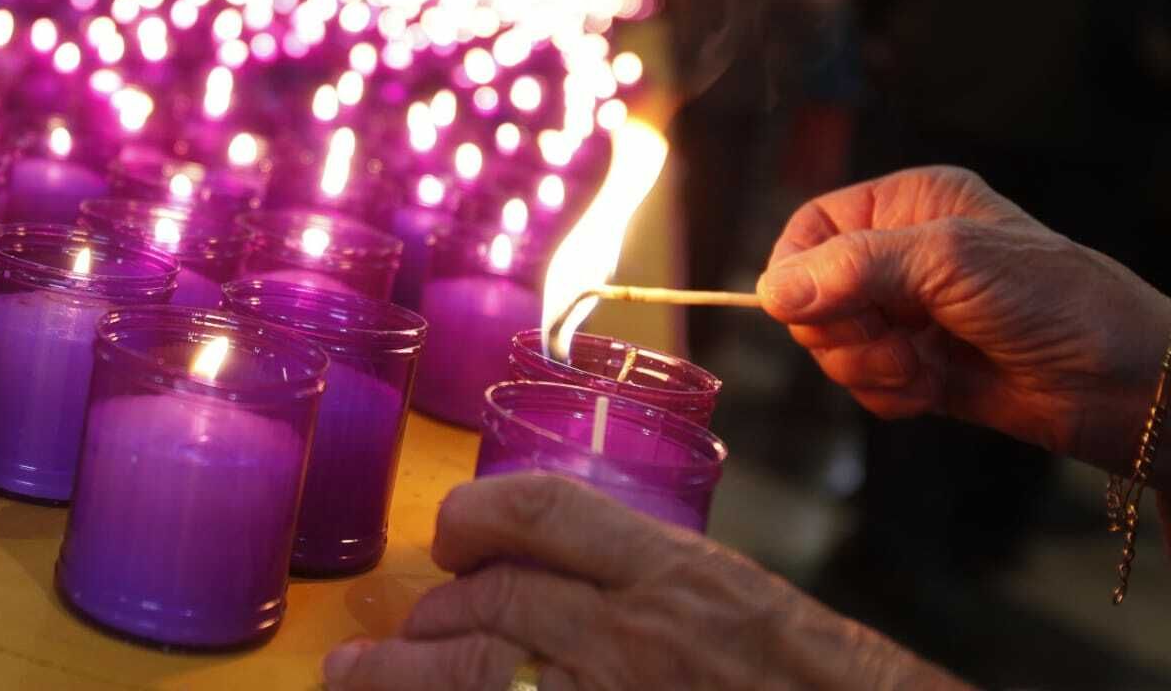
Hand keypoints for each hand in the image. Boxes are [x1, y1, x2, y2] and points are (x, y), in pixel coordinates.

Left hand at [322, 474, 963, 690]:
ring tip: (356, 676)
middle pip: (497, 600)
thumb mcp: (744, 604)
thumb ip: (657, 582)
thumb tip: (563, 573)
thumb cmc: (825, 683)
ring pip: (482, 671)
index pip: (545, 508)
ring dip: (410, 672)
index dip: (478, 513)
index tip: (448, 532)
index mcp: (677, 573)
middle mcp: (640, 634)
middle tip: (406, 629)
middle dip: (436, 615)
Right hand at [758, 166, 1170, 485]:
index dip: (797, 272)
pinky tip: (931, 392)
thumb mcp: (951, 263)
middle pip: (809, 294)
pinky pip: (861, 383)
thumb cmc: (1058, 301)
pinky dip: (886, 394)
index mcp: (906, 205)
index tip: (805, 311)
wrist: (1129, 386)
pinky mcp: (917, 367)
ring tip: (920, 369)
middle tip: (892, 342)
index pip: (809, 228)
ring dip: (866, 366)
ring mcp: (907, 314)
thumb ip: (856, 269)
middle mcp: (900, 254)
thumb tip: (770, 292)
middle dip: (841, 329)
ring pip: (830, 343)